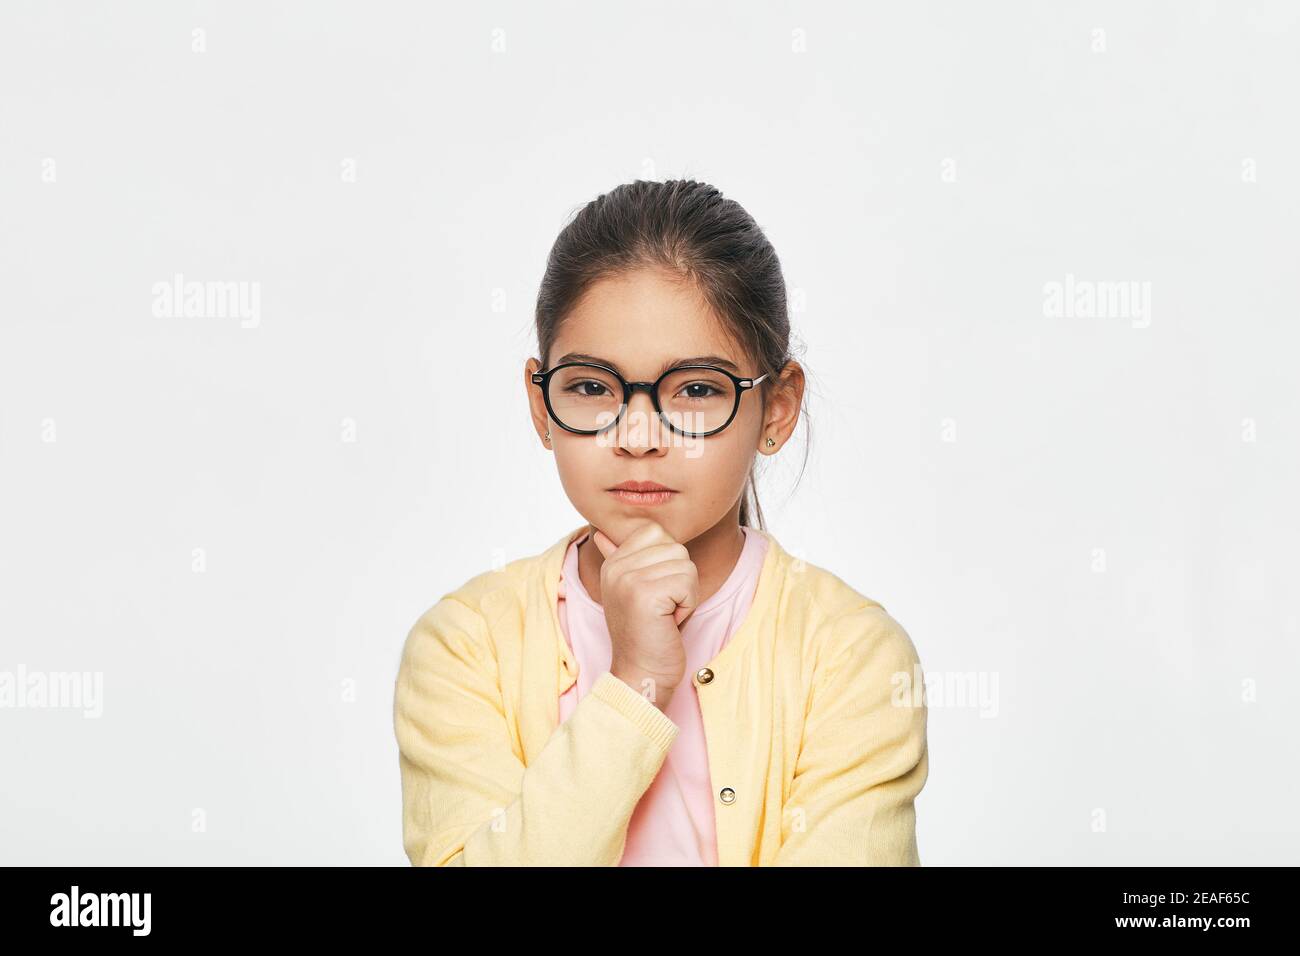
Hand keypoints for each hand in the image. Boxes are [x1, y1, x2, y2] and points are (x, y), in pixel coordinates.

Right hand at [590, 520, 698, 710]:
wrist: (641, 674)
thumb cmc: (646, 634)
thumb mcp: (630, 592)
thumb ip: (621, 560)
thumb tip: (601, 535)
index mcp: (612, 563)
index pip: (655, 531)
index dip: (668, 561)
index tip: (656, 591)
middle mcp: (616, 568)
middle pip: (675, 547)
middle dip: (680, 578)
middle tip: (662, 607)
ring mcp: (628, 579)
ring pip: (685, 564)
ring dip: (686, 594)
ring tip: (665, 614)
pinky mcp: (645, 595)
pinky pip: (689, 583)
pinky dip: (688, 606)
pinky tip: (669, 622)